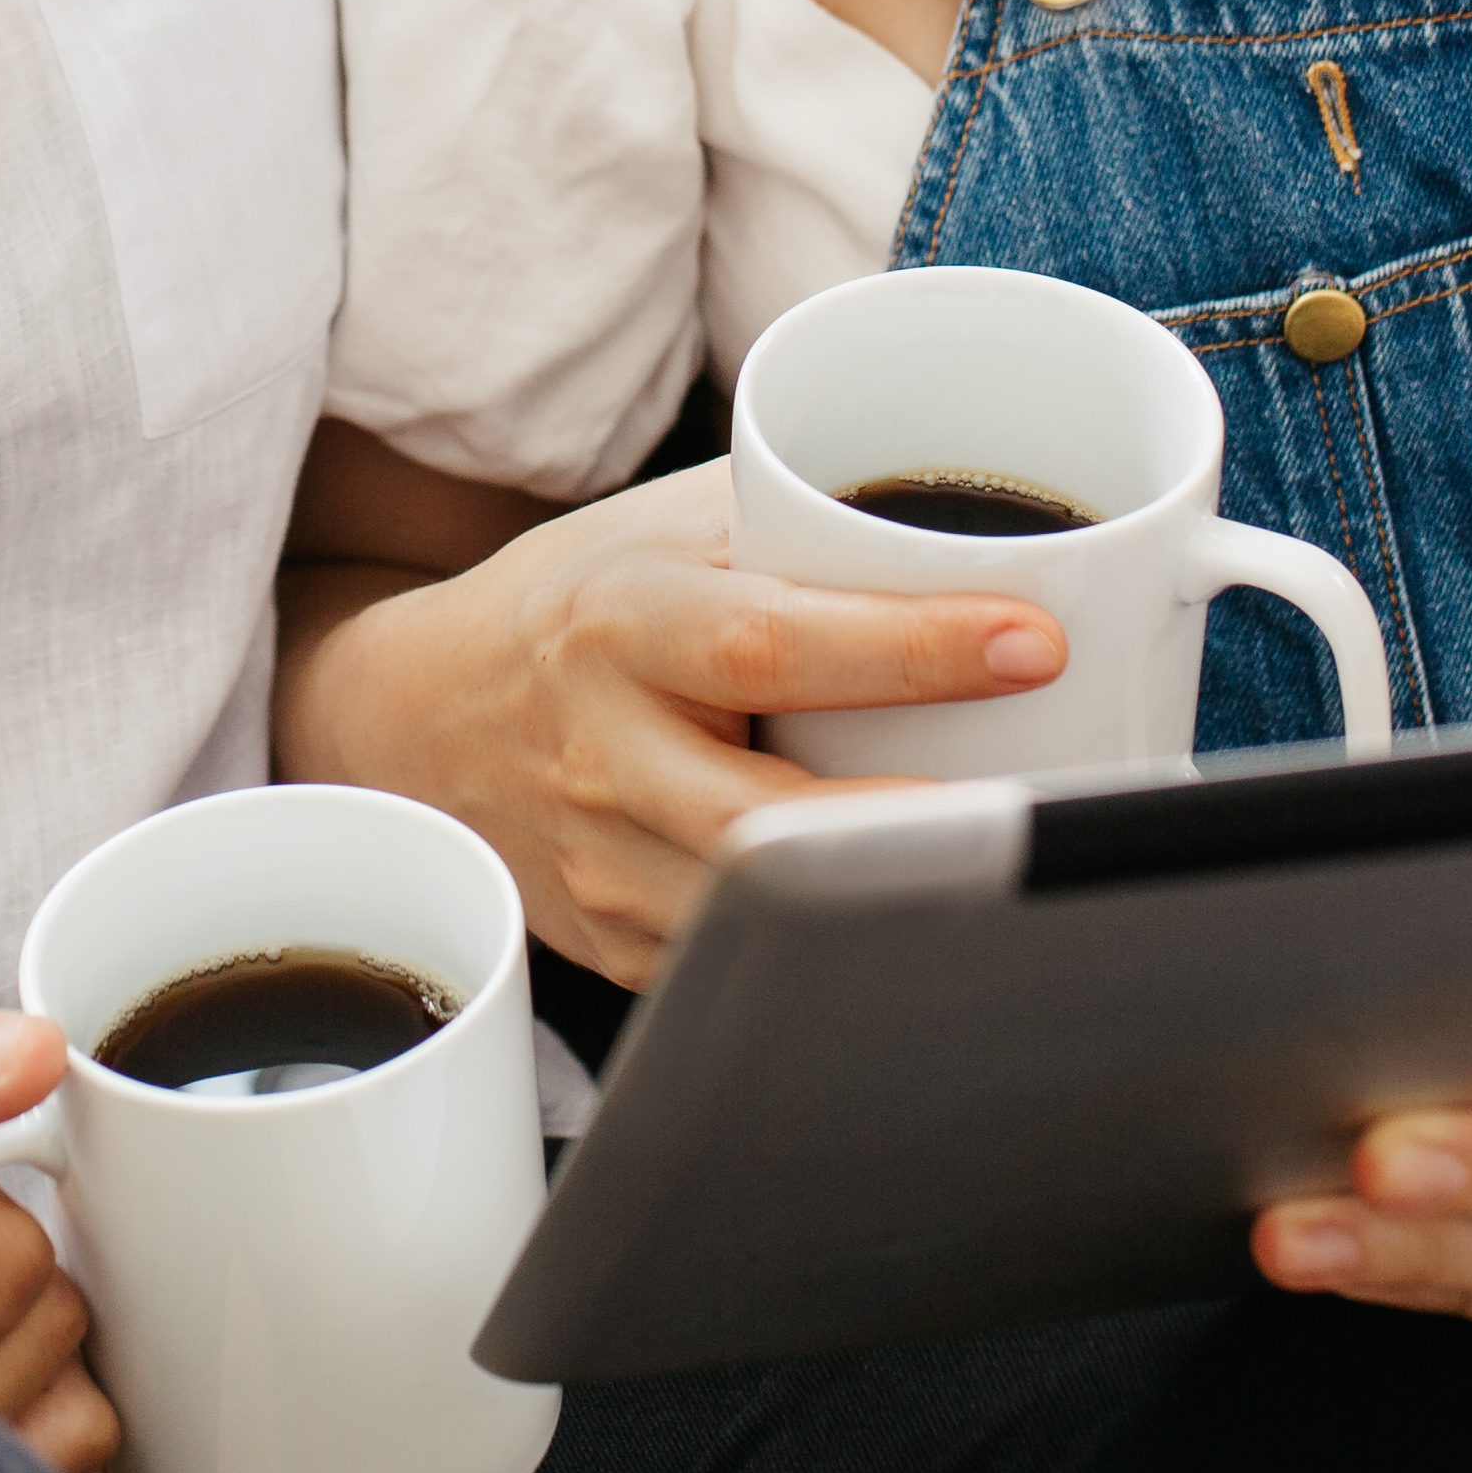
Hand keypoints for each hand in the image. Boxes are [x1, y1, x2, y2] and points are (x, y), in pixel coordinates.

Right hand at [284, 461, 1059, 985]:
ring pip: (765, 915)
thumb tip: (974, 514)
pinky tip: (918, 917)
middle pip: (772, 821)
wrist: (419, 719)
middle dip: (921, 826)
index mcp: (620, 624)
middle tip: (1053, 804)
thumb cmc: (572, 604)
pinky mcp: (619, 944)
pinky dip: (839, 943)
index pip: (772, 642)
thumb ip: (794, 520)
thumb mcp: (661, 530)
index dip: (908, 649)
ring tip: (1013, 866)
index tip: (1032, 640)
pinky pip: (747, 958)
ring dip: (895, 901)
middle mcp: (604, 752)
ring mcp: (605, 866)